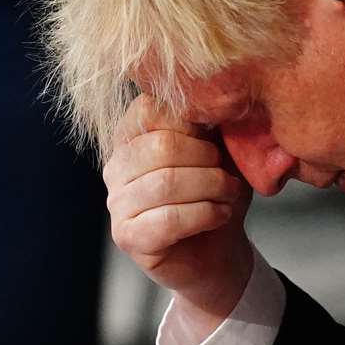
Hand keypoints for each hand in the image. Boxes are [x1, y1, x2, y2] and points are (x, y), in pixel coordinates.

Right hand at [104, 96, 254, 329]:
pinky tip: (219, 215)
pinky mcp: (127, 237)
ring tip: (228, 195)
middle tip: (227, 175)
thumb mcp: (220, 147)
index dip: (193, 122)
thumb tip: (213, 94)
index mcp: (132, 136)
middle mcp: (116, 167)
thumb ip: (209, 120)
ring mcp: (117, 204)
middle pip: (161, 147)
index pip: (149, 109)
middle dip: (207, 160)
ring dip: (211, 188)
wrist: (220, 250)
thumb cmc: (216, 193)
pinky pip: (168, 219)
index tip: (216, 139)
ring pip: (165, 183)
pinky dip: (205, 214)